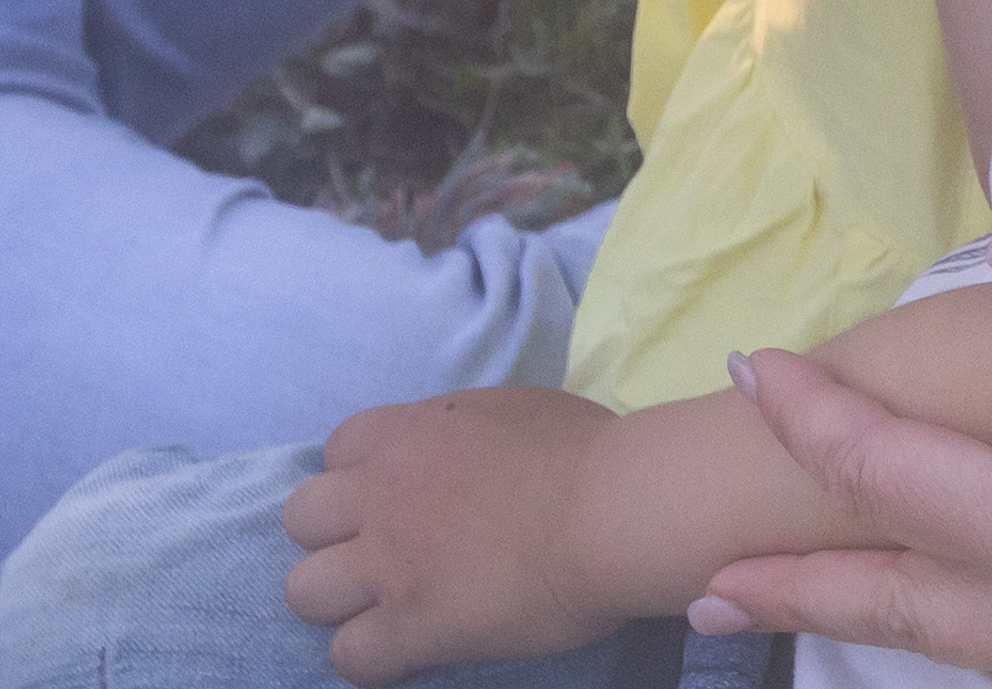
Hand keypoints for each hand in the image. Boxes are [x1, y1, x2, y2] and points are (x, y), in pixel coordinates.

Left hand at [282, 387, 623, 685]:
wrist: (611, 508)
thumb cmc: (586, 450)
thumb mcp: (515, 410)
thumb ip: (466, 434)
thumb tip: (464, 454)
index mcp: (413, 431)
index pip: (338, 448)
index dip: (364, 473)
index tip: (400, 492)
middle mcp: (383, 492)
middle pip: (302, 516)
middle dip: (335, 535)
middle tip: (386, 550)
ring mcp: (388, 563)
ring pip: (304, 590)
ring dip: (344, 599)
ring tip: (391, 605)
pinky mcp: (407, 626)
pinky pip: (349, 657)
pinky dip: (375, 656)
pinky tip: (413, 647)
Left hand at [693, 236, 991, 688]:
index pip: (897, 472)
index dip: (815, 421)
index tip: (750, 372)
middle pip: (893, 601)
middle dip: (793, 583)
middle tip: (706, 581)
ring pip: (957, 653)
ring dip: (868, 623)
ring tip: (809, 612)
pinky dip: (966, 649)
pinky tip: (978, 636)